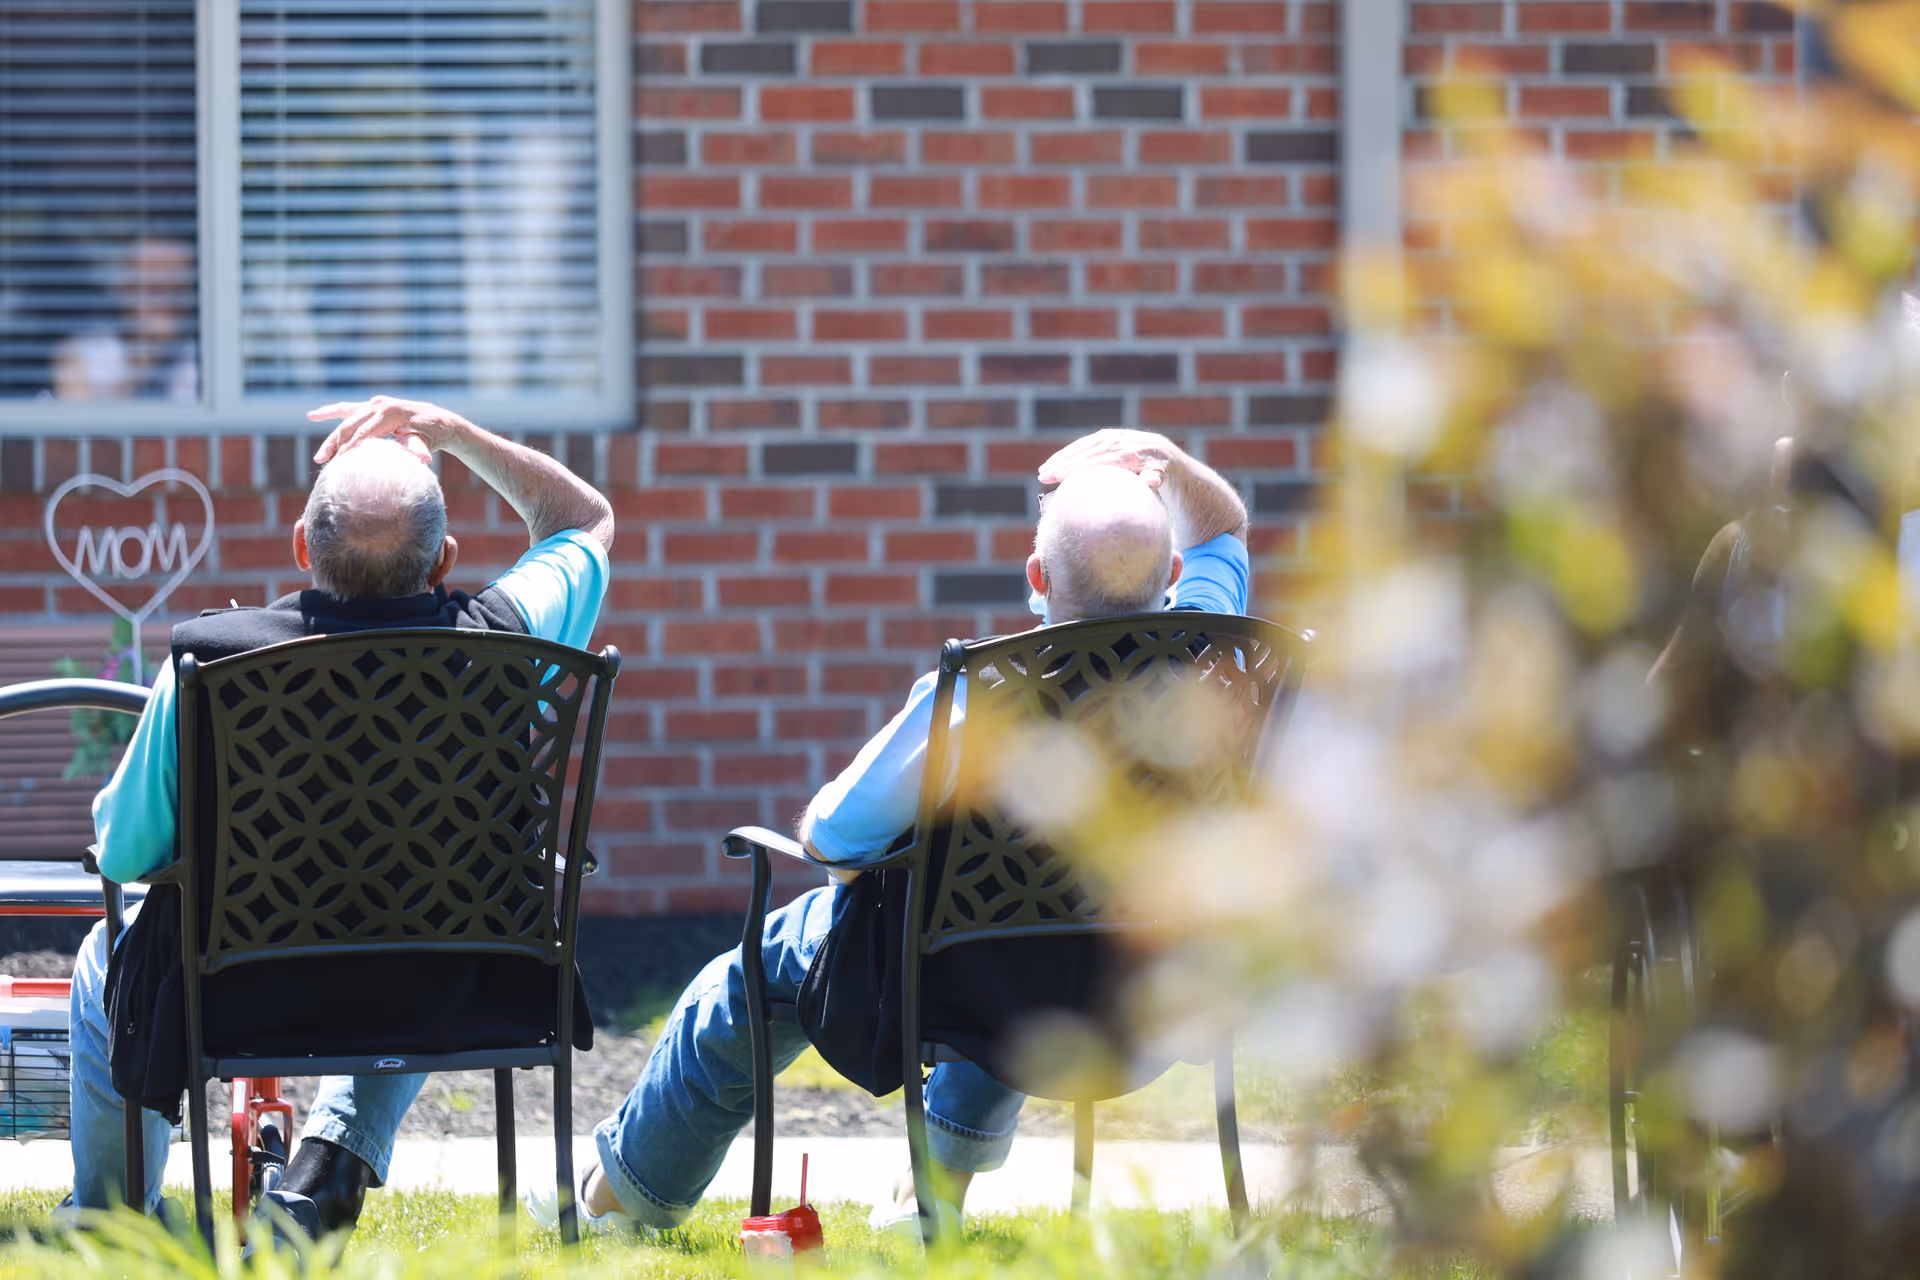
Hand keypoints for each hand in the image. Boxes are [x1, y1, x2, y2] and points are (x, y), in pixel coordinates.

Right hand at [307, 395, 471, 465]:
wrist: (441, 421)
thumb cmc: (433, 435)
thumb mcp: (426, 442)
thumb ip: (417, 448)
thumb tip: (422, 459)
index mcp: (390, 413)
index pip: (363, 434)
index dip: (350, 449)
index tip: (338, 465)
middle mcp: (380, 405)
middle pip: (350, 426)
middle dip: (335, 445)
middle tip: (322, 462)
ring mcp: (375, 403)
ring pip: (346, 419)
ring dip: (332, 436)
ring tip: (320, 456)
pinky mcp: (373, 405)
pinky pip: (348, 409)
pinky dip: (332, 412)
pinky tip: (313, 416)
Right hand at [1037, 429, 1181, 489]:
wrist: (1162, 453)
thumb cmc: (1157, 473)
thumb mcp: (1159, 477)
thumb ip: (1154, 478)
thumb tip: (1152, 480)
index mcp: (1128, 454)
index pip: (1096, 461)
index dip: (1074, 469)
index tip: (1057, 478)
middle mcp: (1117, 442)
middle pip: (1084, 454)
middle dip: (1061, 465)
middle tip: (1043, 477)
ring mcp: (1110, 436)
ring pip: (1080, 447)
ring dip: (1060, 458)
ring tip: (1043, 470)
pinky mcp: (1106, 435)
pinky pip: (1083, 443)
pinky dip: (1067, 452)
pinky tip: (1054, 461)